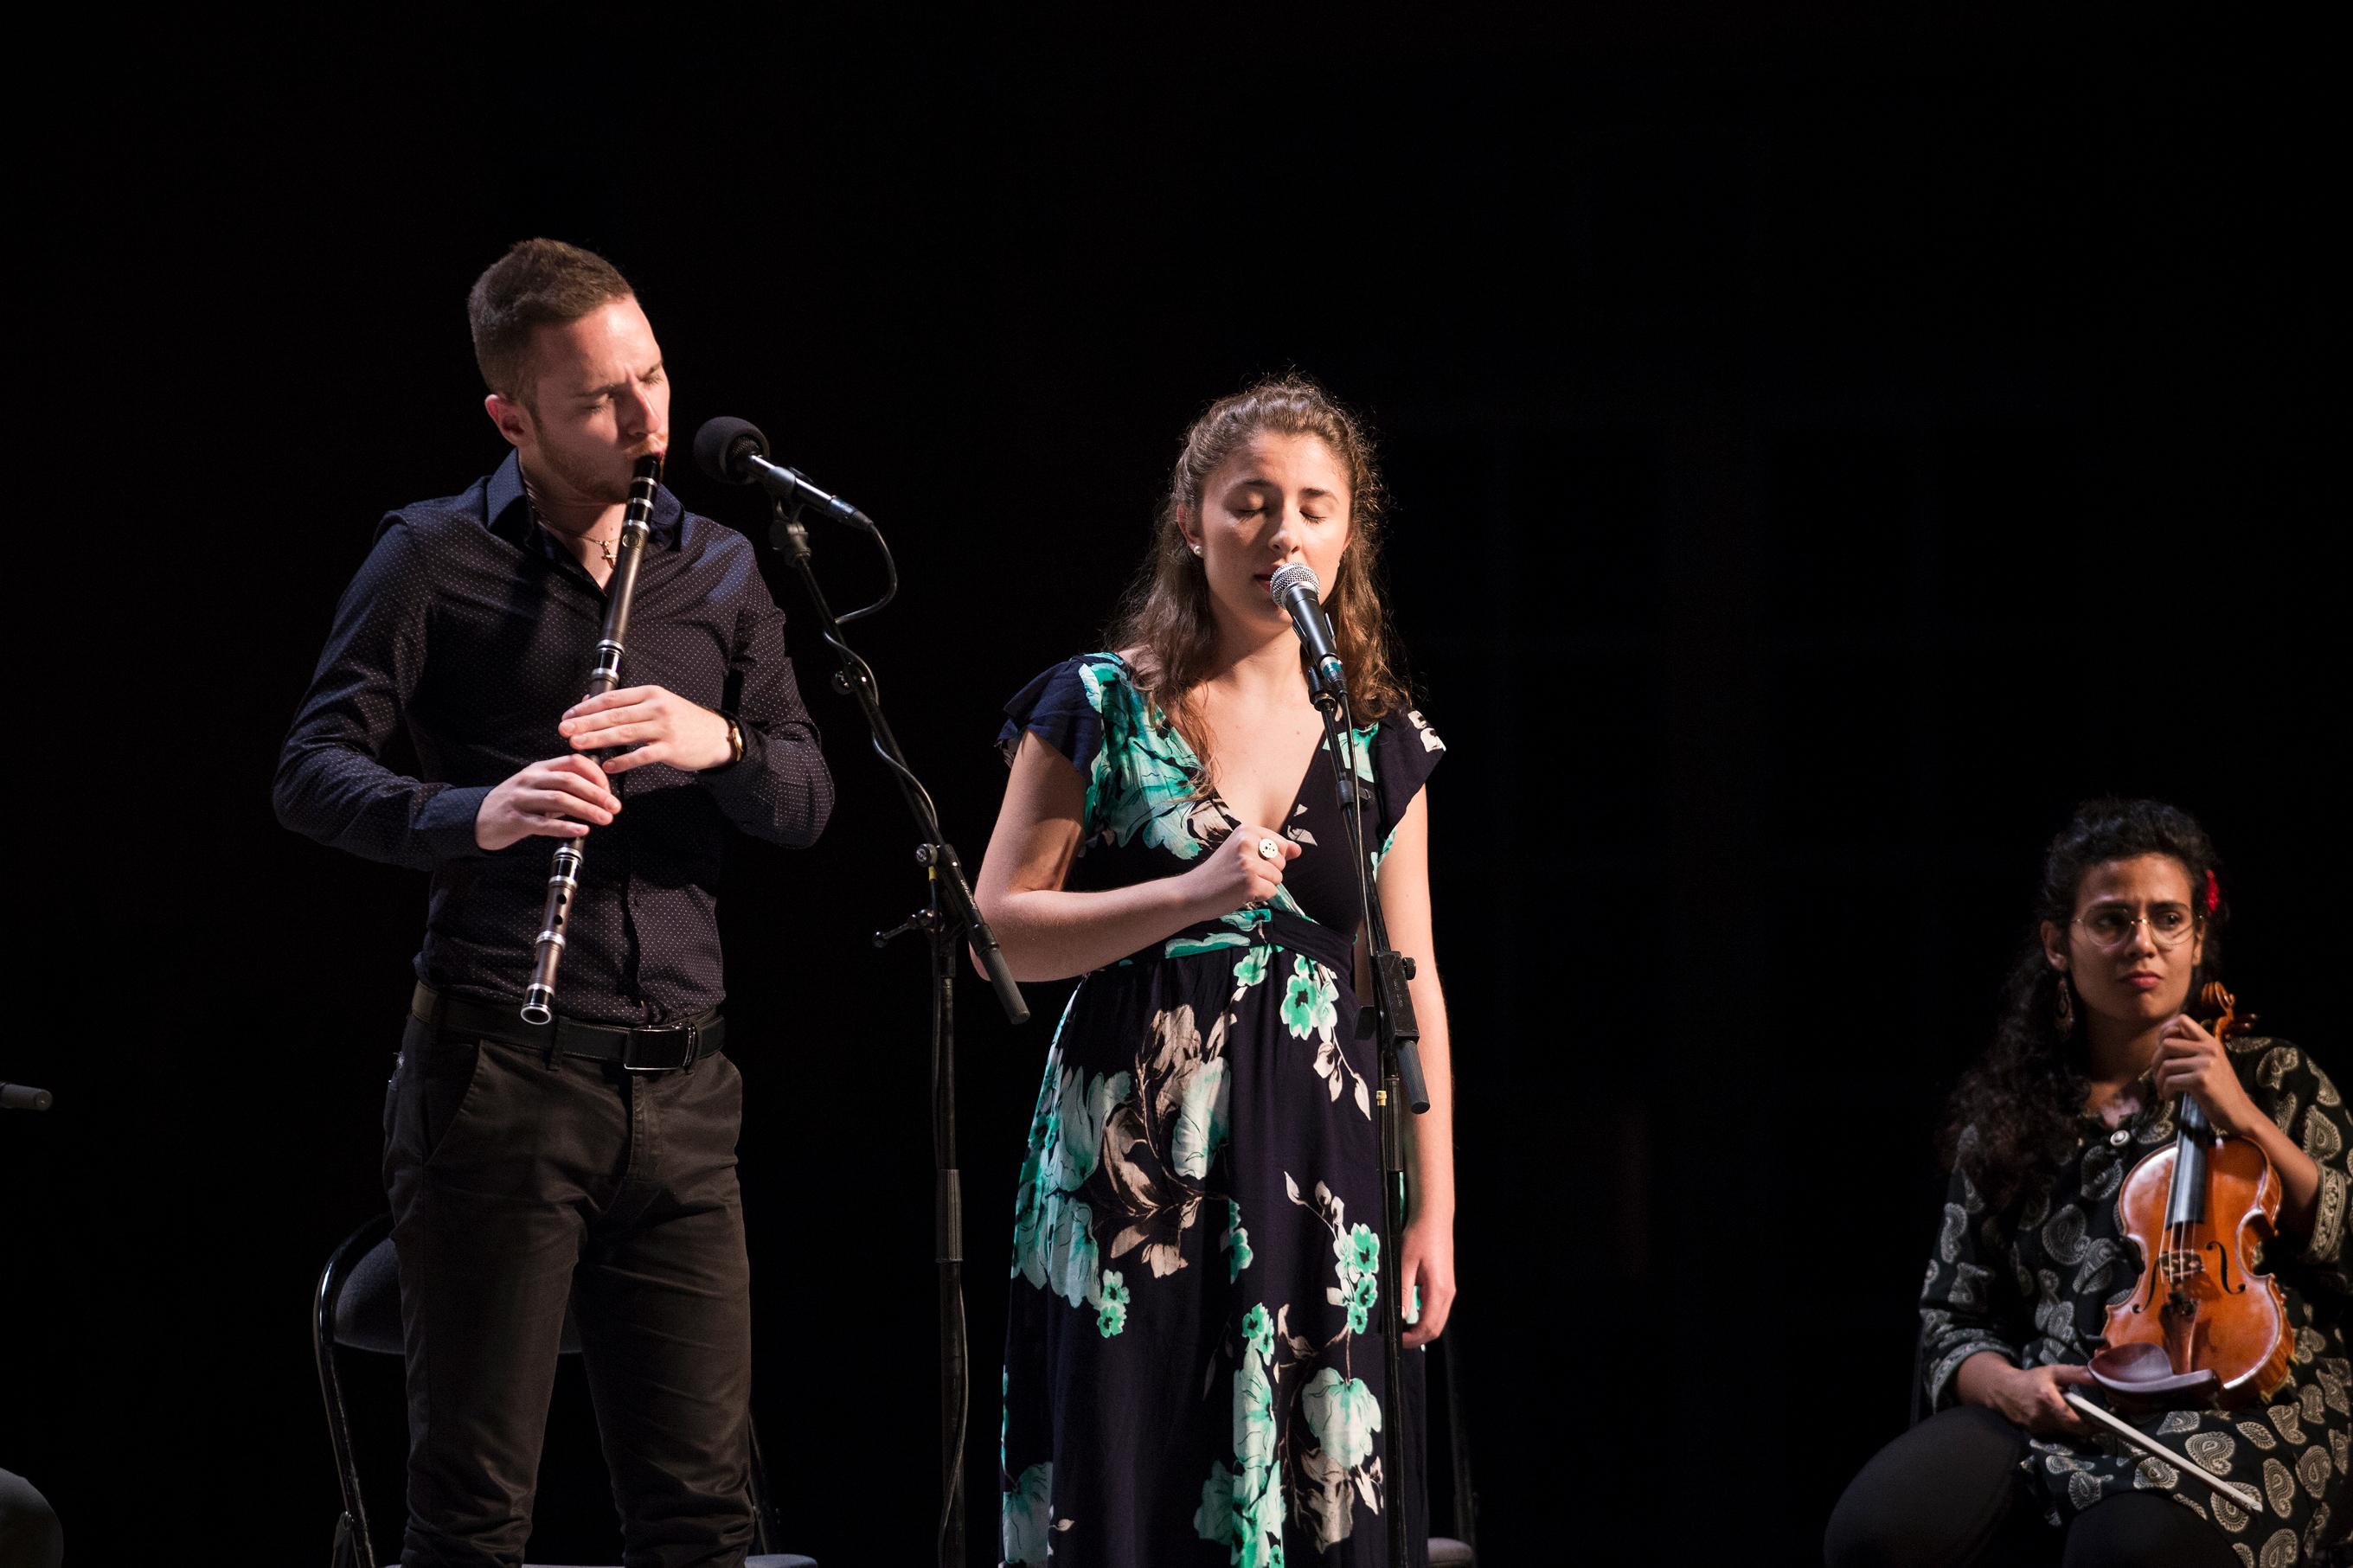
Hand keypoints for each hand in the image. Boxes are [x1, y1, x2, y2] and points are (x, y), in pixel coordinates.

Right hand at [475, 754, 619, 850]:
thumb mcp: (538, 787)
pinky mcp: (516, 820)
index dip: (596, 774)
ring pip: (559, 799)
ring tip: (605, 819)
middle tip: (614, 807)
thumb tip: (598, 793)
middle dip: (597, 793)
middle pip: (570, 780)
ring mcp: (522, 799)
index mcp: (540, 768)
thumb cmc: (515, 803)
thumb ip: (563, 787)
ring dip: (587, 809)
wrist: (478, 818)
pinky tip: (582, 830)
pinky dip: (566, 826)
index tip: (609, 790)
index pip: (574, 762)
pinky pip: (544, 823)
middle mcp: (531, 779)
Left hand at [559, 686, 732, 774]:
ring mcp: (664, 728)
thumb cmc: (682, 720)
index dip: (587, 707)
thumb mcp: (658, 704)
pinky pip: (642, 756)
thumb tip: (591, 702)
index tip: (568, 715)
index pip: (612, 698)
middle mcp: (656, 707)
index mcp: (650, 693)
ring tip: (577, 745)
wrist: (715, 735)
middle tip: (564, 730)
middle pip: (614, 715)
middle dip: (585, 723)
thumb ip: (628, 704)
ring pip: (624, 733)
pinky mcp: (671, 748)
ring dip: (597, 739)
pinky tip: (608, 766)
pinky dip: (623, 761)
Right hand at [1181, 824, 1300, 919]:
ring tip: (1240, 884)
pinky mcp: (1250, 883)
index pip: (1280, 845)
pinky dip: (1259, 897)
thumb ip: (1273, 850)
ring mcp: (1248, 863)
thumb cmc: (1218, 873)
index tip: (1246, 861)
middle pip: (1281, 861)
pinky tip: (1240, 893)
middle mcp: (1247, 843)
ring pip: (1278, 878)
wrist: (1191, 892)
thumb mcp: (1243, 853)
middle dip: (1267, 872)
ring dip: (1263, 885)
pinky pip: (1271, 892)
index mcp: (1246, 830)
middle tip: (1241, 874)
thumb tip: (1299, 850)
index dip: (1268, 859)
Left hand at [1399, 1215, 1455, 1347]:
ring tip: (1400, 1325)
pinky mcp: (1445, 1284)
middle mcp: (1448, 1293)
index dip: (1411, 1338)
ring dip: (1420, 1328)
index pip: (1428, 1327)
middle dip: (1416, 1338)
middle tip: (1396, 1336)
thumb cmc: (1418, 1236)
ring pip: (1437, 1320)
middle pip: (1435, 1328)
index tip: (1395, 1339)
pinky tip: (1409, 1310)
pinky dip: (1424, 1317)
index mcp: (1439, 1290)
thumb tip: (1400, 1317)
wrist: (1434, 1217)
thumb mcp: (1404, 1263)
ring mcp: (1448, 1289)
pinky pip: (1437, 1309)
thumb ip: (1403, 1292)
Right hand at [1980, 1361, 2094, 1436]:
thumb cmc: (2031, 1380)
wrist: (2003, 1391)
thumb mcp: (2052, 1372)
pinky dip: (2067, 1430)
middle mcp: (2043, 1418)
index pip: (2077, 1421)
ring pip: (2068, 1434)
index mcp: (2048, 1401)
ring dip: (2079, 1429)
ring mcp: (2039, 1429)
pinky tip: (2071, 1422)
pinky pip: (2059, 1435)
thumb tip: (2098, 1375)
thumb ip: (2076, 1373)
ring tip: (2090, 1421)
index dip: (2095, 1424)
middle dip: (2091, 1427)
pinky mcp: (2037, 1435)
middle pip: (2076, 1430)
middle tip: (2104, 1422)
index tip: (2110, 1422)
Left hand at [2155, 1014, 2262, 1135]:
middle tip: (2159, 1076)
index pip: (2182, 1020)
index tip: (2160, 1048)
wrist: (2238, 1112)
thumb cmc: (2219, 1089)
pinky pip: (2170, 1081)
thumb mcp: (2209, 1063)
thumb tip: (2161, 1040)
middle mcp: (2209, 1049)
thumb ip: (2191, 1050)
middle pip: (2166, 1044)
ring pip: (2166, 1065)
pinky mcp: (2201, 1080)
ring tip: (2164, 1089)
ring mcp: (2206, 1064)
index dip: (2164, 1030)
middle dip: (2155, 1062)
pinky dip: (2165, 1091)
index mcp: (2210, 1042)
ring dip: (2158, 1080)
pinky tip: (2170, 1097)